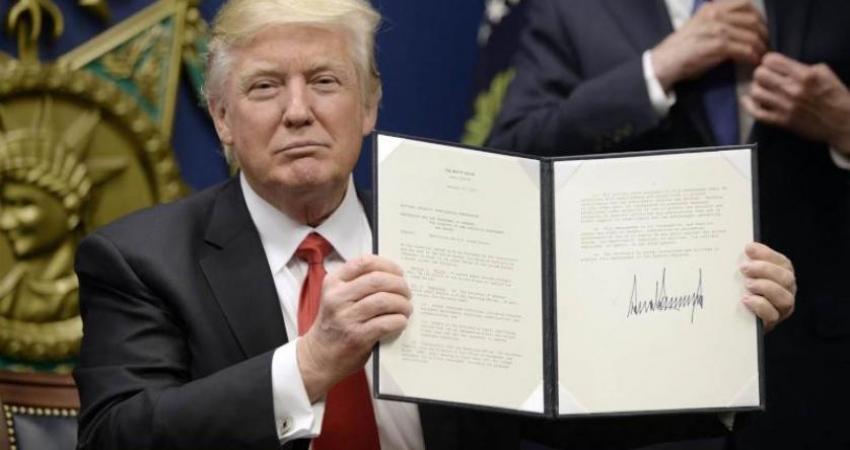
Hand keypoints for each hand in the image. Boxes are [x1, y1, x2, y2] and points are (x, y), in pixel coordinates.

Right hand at [297, 255, 411, 400]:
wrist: (319, 357)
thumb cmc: (334, 325)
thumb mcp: (337, 298)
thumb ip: (357, 285)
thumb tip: (394, 276)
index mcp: (334, 283)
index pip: (365, 262)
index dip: (388, 265)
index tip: (399, 273)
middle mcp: (337, 297)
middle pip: (378, 280)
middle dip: (399, 285)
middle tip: (407, 293)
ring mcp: (346, 317)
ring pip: (384, 300)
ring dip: (402, 304)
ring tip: (406, 309)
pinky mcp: (357, 337)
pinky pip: (386, 323)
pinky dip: (399, 321)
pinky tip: (400, 322)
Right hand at [651, 0, 767, 90]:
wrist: (664, 63)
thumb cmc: (680, 48)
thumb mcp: (697, 25)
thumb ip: (715, 20)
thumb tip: (737, 24)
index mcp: (712, 8)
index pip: (745, 3)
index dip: (758, 15)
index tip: (759, 28)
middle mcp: (716, 15)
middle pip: (752, 19)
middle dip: (763, 33)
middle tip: (764, 45)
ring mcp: (717, 30)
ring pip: (752, 35)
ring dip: (760, 48)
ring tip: (760, 56)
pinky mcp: (718, 46)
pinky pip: (745, 49)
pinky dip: (752, 57)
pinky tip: (752, 63)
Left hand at [739, 242, 795, 331]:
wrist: (734, 317)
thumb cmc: (740, 290)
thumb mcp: (744, 273)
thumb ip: (747, 262)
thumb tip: (745, 247)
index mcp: (782, 276)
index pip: (783, 262)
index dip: (767, 254)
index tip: (749, 248)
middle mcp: (786, 292)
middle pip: (787, 278)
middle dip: (765, 270)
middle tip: (744, 268)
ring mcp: (781, 309)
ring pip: (785, 298)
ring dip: (765, 287)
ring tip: (747, 284)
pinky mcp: (771, 322)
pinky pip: (772, 315)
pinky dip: (760, 305)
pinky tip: (746, 299)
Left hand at [742, 52, 849, 153]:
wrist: (842, 122)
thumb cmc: (835, 95)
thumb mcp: (824, 73)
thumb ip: (802, 66)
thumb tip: (782, 65)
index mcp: (804, 74)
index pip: (771, 60)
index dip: (768, 61)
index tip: (771, 65)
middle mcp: (792, 89)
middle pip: (759, 74)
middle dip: (761, 73)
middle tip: (765, 77)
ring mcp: (785, 106)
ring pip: (755, 92)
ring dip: (757, 88)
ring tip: (762, 88)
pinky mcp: (781, 121)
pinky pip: (756, 113)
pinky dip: (749, 105)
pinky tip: (747, 100)